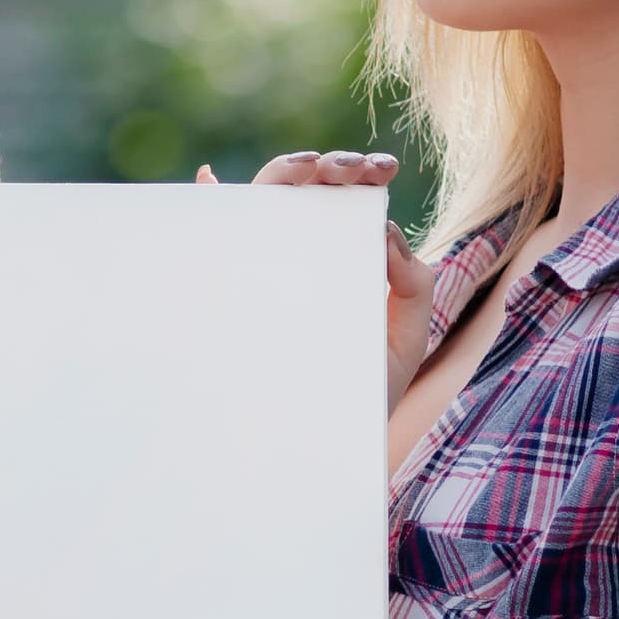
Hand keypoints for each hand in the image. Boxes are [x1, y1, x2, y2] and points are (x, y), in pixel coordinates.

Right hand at [200, 148, 438, 408]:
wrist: (327, 451)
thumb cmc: (363, 396)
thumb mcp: (404, 342)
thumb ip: (413, 288)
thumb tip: (387, 231)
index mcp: (341, 263)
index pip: (344, 202)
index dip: (361, 174)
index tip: (385, 169)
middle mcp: (299, 261)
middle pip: (304, 192)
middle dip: (328, 166)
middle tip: (353, 170)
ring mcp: (261, 274)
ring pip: (261, 205)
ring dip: (283, 173)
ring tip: (309, 169)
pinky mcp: (231, 297)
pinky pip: (210, 244)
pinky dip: (206, 206)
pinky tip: (211, 183)